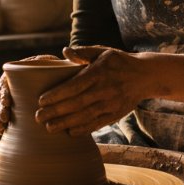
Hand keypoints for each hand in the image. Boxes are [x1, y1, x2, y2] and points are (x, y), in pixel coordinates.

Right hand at [0, 54, 59, 135]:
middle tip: (5, 118)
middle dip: (1, 108)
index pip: (5, 82)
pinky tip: (1, 131)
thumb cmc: (55, 69)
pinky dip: (2, 124)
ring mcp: (14, 99)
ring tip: (1, 127)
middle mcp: (12, 86)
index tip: (8, 101)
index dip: (4, 92)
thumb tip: (64, 52)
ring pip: (2, 108)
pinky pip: (6, 118)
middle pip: (1, 97)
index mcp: (16, 73)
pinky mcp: (17, 110)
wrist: (58, 80)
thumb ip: (52, 60)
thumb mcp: (53, 63)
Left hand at [34, 45, 150, 136]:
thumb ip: (83, 51)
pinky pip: (97, 124)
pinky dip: (83, 129)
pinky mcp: (116, 114)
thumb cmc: (118, 61)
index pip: (74, 86)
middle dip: (56, 112)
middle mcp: (104, 89)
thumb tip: (64, 52)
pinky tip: (70, 133)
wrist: (145, 75)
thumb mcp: (102, 51)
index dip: (57, 95)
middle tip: (38, 117)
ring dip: (66, 123)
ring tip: (49, 128)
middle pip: (76, 103)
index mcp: (98, 73)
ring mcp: (111, 104)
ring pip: (85, 116)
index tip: (41, 101)